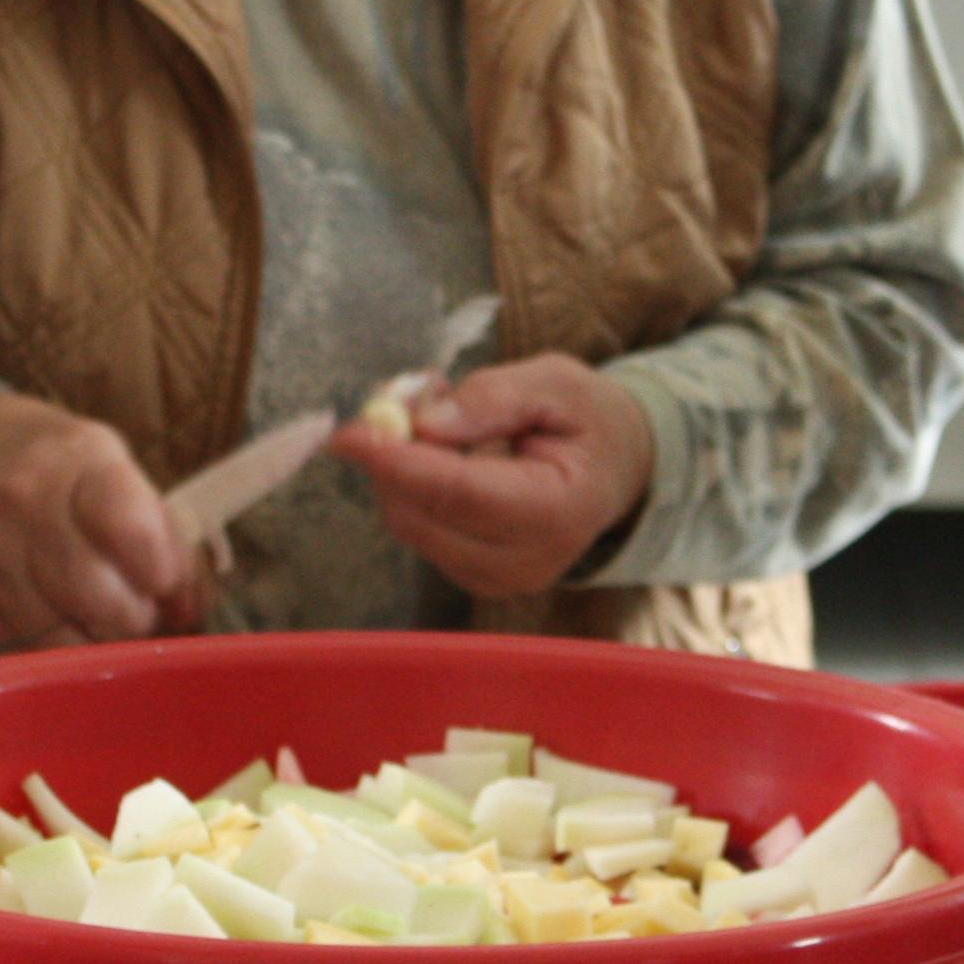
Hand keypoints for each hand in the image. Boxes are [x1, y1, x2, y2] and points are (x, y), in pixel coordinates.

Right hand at [0, 390, 189, 646]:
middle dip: (136, 620)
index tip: (168, 585)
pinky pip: (25, 647)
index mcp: (80, 461)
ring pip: (64, 637)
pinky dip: (56, 648)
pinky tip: (63, 624)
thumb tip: (190, 608)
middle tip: (140, 613)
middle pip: (102, 599)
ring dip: (99, 642)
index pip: (132, 532)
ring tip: (103, 621)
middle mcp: (26, 503)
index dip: (164, 574)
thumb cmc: (48, 466)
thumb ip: (158, 530)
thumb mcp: (109, 466)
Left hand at [331, 355, 655, 599]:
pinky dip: (410, 485)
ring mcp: (498, 579)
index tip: (346, 433)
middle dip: (392, 453)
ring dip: (399, 465)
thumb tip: (423, 422)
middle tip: (405, 392)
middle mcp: (526, 562)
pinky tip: (440, 449)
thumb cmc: (589, 420)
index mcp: (557, 511)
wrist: (618, 471)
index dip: (397, 462)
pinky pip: (418, 529)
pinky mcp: (473, 577)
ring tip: (437, 413)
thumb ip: (493, 397)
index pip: (459, 494)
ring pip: (409, 522)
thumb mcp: (557, 383)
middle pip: (422, 513)